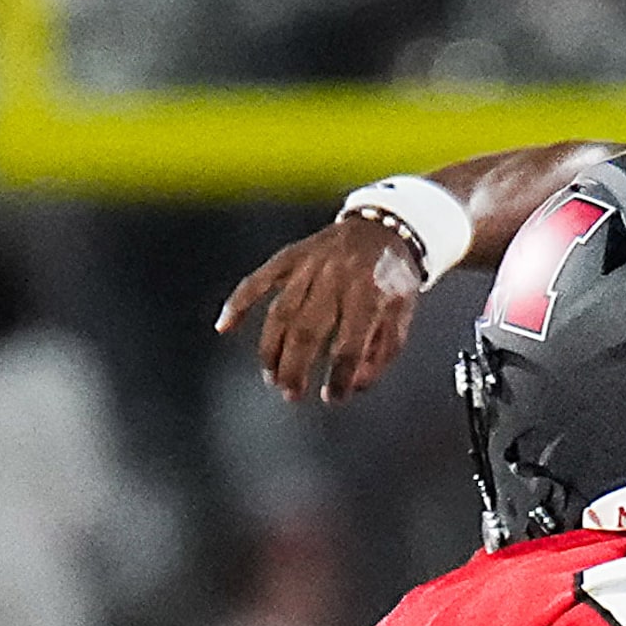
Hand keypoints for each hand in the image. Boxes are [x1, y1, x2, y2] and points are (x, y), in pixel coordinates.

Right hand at [218, 214, 426, 401]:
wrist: (381, 226)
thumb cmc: (392, 278)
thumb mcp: (402, 314)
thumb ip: (382, 352)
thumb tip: (354, 385)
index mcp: (370, 293)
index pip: (350, 345)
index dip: (340, 377)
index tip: (333, 398)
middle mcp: (337, 278)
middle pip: (307, 331)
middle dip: (295, 369)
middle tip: (291, 394)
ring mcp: (310, 265)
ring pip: (281, 312)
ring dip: (271, 350)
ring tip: (273, 377)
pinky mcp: (290, 256)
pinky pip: (258, 279)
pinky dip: (238, 302)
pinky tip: (224, 327)